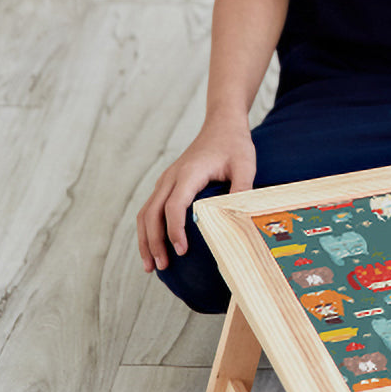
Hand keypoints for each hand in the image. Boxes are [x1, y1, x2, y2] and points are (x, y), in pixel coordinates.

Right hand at [136, 118, 256, 273]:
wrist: (221, 124)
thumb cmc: (235, 144)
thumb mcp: (245, 165)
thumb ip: (242, 189)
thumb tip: (240, 217)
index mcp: (189, 172)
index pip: (174, 205)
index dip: (174, 229)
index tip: (180, 250)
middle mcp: (171, 177)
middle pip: (152, 213)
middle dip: (154, 242)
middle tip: (162, 267)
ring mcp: (166, 180)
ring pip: (145, 213)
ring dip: (145, 239)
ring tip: (151, 266)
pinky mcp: (167, 184)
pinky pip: (150, 209)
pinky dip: (148, 229)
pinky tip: (155, 247)